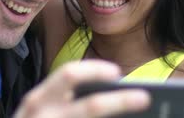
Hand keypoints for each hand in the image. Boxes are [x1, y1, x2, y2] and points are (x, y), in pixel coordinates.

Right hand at [13, 60, 149, 117]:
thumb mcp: (39, 112)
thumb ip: (64, 102)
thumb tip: (109, 93)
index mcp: (38, 99)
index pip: (70, 74)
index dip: (96, 70)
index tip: (117, 72)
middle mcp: (43, 115)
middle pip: (92, 106)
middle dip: (121, 100)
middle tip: (145, 97)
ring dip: (118, 113)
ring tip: (142, 113)